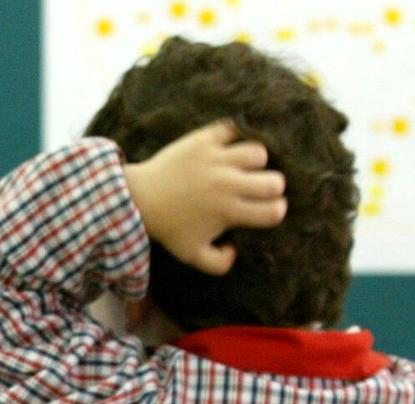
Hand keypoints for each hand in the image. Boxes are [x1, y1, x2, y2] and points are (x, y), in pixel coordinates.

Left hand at [121, 121, 287, 275]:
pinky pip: (232, 129)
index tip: (267, 209)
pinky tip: (229, 146)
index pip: (273, 211)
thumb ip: (219, 263)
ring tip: (244, 166)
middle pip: (274, 181)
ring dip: (255, 161)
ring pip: (258, 152)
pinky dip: (234, 135)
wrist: (140, 199)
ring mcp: (217, 160)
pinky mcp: (204, 141)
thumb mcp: (191, 255)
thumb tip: (236, 250)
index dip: (275, 211)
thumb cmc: (168, 228)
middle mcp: (228, 184)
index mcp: (230, 212)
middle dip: (273, 187)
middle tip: (259, 188)